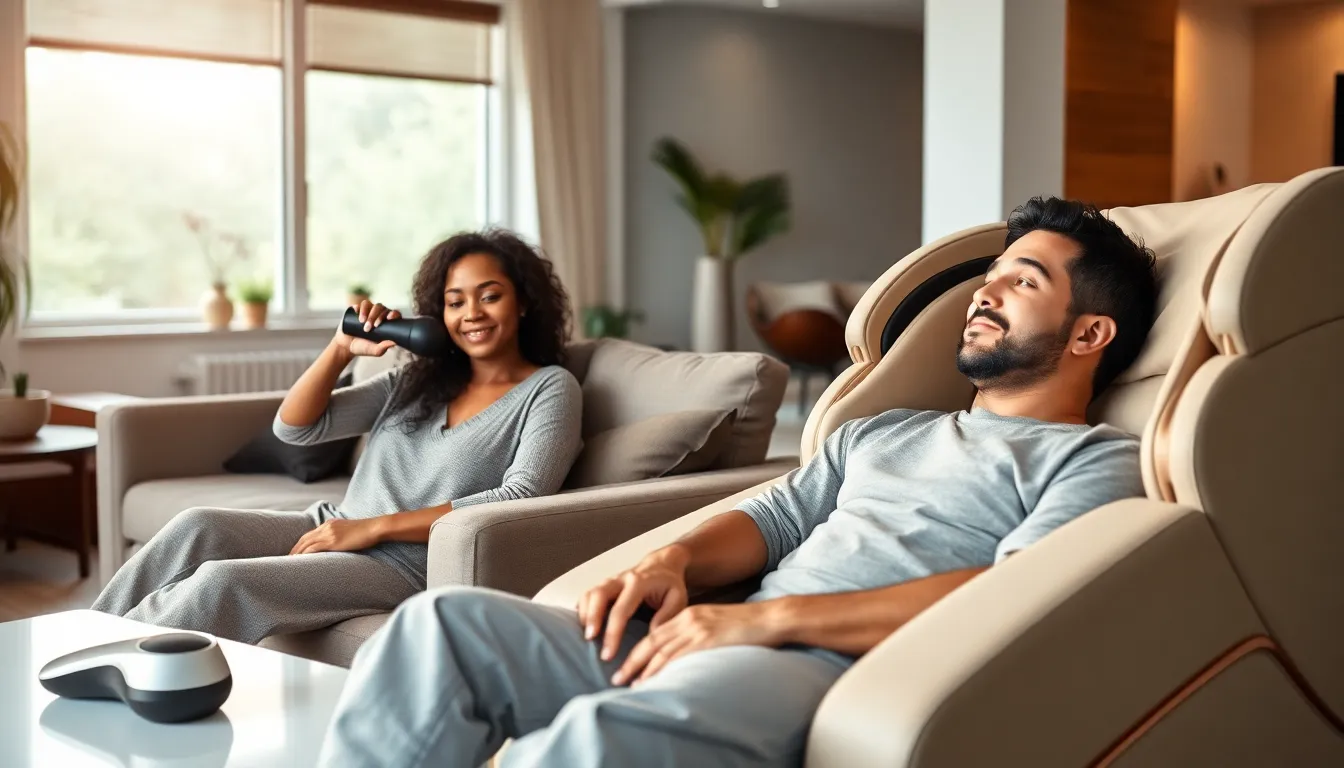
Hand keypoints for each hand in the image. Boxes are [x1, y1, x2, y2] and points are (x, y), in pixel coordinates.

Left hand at [289, 519, 382, 555]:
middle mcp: (326, 527)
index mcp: (330, 524)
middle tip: (287, 560)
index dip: (301, 544)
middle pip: (304, 538)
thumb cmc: (368, 532)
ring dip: (296, 553)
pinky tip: (300, 561)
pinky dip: (304, 554)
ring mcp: (328, 533)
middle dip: (295, 549)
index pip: (310, 534)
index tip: (296, 552)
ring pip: (306, 543)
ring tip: (290, 563)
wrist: (375, 528)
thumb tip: (340, 547)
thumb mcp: (351, 532)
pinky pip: (313, 548)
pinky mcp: (332, 541)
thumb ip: (342, 537)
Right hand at [332, 300, 401, 357]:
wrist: (346, 346)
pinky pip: (361, 304)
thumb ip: (384, 347)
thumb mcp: (375, 350)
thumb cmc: (363, 348)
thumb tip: (394, 342)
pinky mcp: (357, 310)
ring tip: (362, 322)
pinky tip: (357, 312)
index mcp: (386, 323)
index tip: (389, 318)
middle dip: (376, 316)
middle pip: (381, 308)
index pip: (394, 314)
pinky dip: (360, 307)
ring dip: (367, 312)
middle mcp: (378, 314)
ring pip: (371, 304)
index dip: (394, 314)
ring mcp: (368, 311)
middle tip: (368, 328)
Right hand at [577, 549, 690, 663]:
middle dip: (591, 618)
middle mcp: (621, 578)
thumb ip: (667, 616)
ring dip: (585, 614)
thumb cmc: (670, 585)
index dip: (612, 633)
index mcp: (639, 582)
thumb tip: (651, 638)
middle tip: (589, 640)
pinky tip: (583, 626)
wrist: (662, 564)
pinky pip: (587, 595)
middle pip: (598, 595)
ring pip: (590, 593)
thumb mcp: (678, 599)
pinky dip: (582, 610)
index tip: (607, 655)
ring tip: (586, 636)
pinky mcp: (604, 585)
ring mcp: (610, 580)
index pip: (621, 609)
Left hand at [612, 602, 782, 685]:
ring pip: (660, 651)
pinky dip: (660, 670)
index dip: (638, 650)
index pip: (656, 634)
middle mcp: (688, 619)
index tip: (627, 665)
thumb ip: (699, 636)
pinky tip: (652, 681)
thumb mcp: (717, 626)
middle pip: (651, 641)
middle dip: (632, 660)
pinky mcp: (706, 639)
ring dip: (641, 669)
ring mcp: (696, 629)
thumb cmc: (749, 626)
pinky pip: (677, 657)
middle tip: (617, 677)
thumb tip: (686, 656)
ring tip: (628, 684)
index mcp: (689, 614)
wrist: (770, 618)